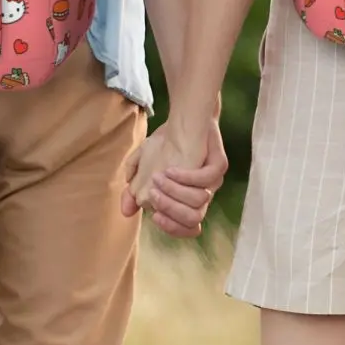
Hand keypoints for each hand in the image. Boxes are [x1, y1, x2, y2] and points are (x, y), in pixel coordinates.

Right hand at [121, 118, 226, 238]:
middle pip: (193, 219)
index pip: (186, 227)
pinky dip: (186, 177)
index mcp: (188, 200)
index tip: (154, 216)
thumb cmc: (165, 144)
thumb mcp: (143, 165)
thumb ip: (134, 189)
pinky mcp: (219, 165)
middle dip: (170, 210)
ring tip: (158, 178)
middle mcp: (202, 194)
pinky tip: (170, 169)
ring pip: (199, 201)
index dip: (171, 227)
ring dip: (175, 192)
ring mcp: (213, 181)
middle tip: (153, 194)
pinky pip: (206, 179)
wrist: (185, 117)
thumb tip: (126, 212)